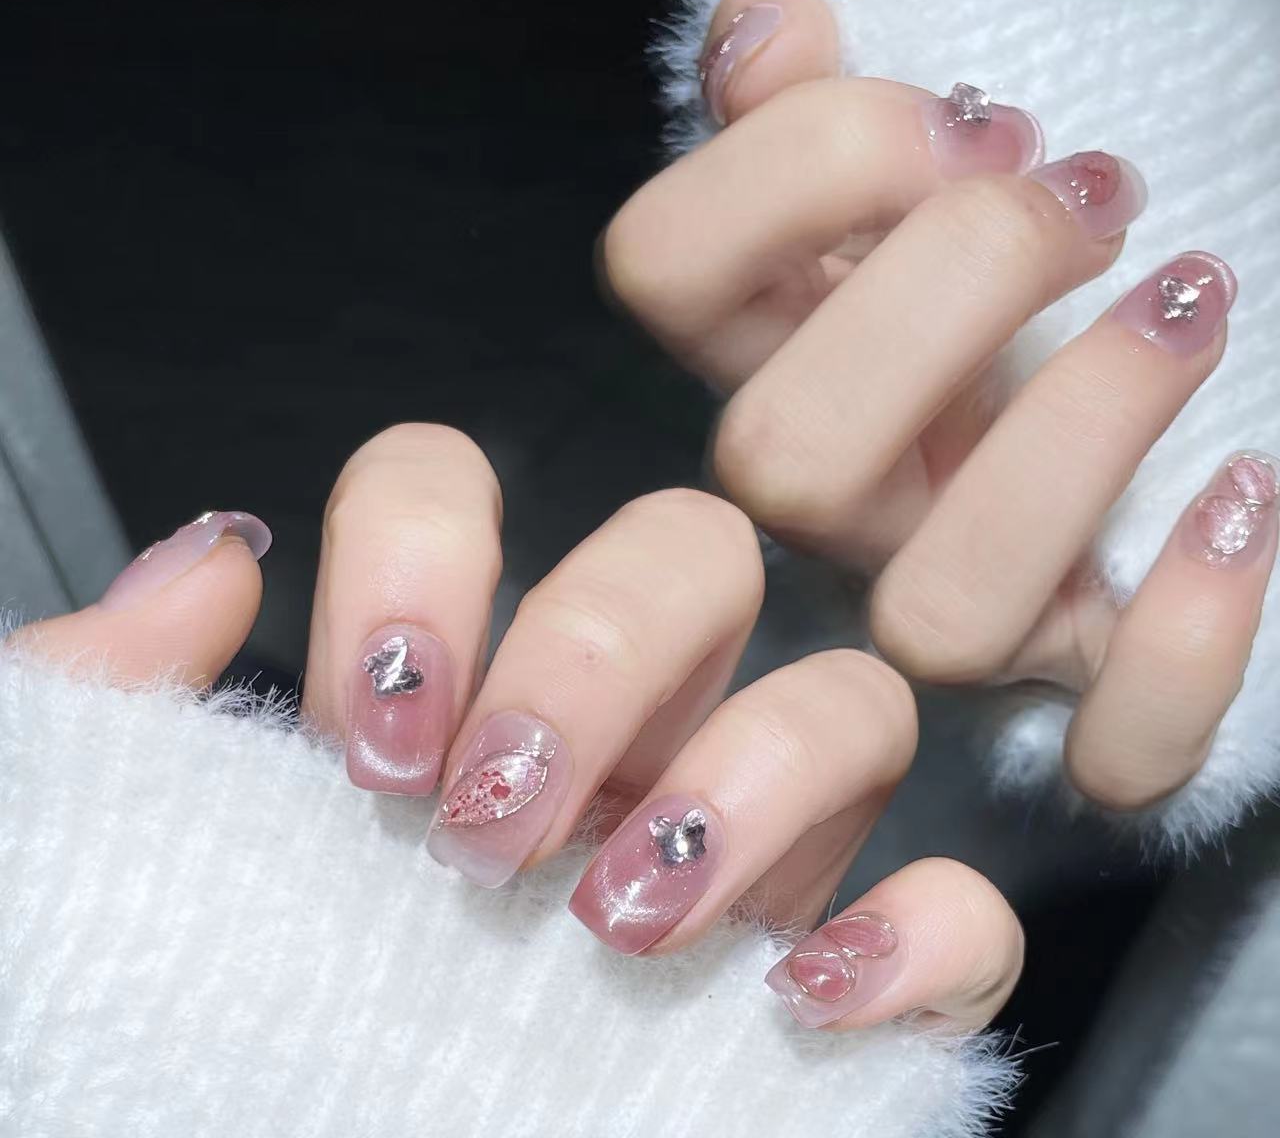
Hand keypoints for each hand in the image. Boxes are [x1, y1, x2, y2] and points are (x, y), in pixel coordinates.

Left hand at [13, 423, 1021, 1031]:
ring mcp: (734, 862)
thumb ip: (117, 700)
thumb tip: (213, 562)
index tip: (384, 719)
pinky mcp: (837, 1002)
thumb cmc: (174, 1050)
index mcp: (446, 696)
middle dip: (603, 652)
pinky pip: (959, 912)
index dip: (429, 548)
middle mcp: (606, 748)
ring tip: (623, 916)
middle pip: (692, 552)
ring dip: (752, 776)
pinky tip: (811, 995)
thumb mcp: (120, 870)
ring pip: (847, 699)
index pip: (459, 490)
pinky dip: (923, 932)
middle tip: (494, 820)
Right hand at [603, 0, 1278, 812]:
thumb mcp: (927, 145)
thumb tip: (768, 24)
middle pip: (777, 460)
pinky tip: (1242, 492)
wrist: (1146, 364)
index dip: (801, 172)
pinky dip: (1184, 638)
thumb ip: (821, 86)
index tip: (968, 118)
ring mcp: (950, 595)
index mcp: (770, 346)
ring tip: (1193, 299)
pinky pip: (1107, 749)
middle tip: (1093, 196)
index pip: (660, 272)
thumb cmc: (1029, 250)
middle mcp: (835, 495)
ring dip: (1077, 436)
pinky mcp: (1085, 679)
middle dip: (949, 289)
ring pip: (939, 617)